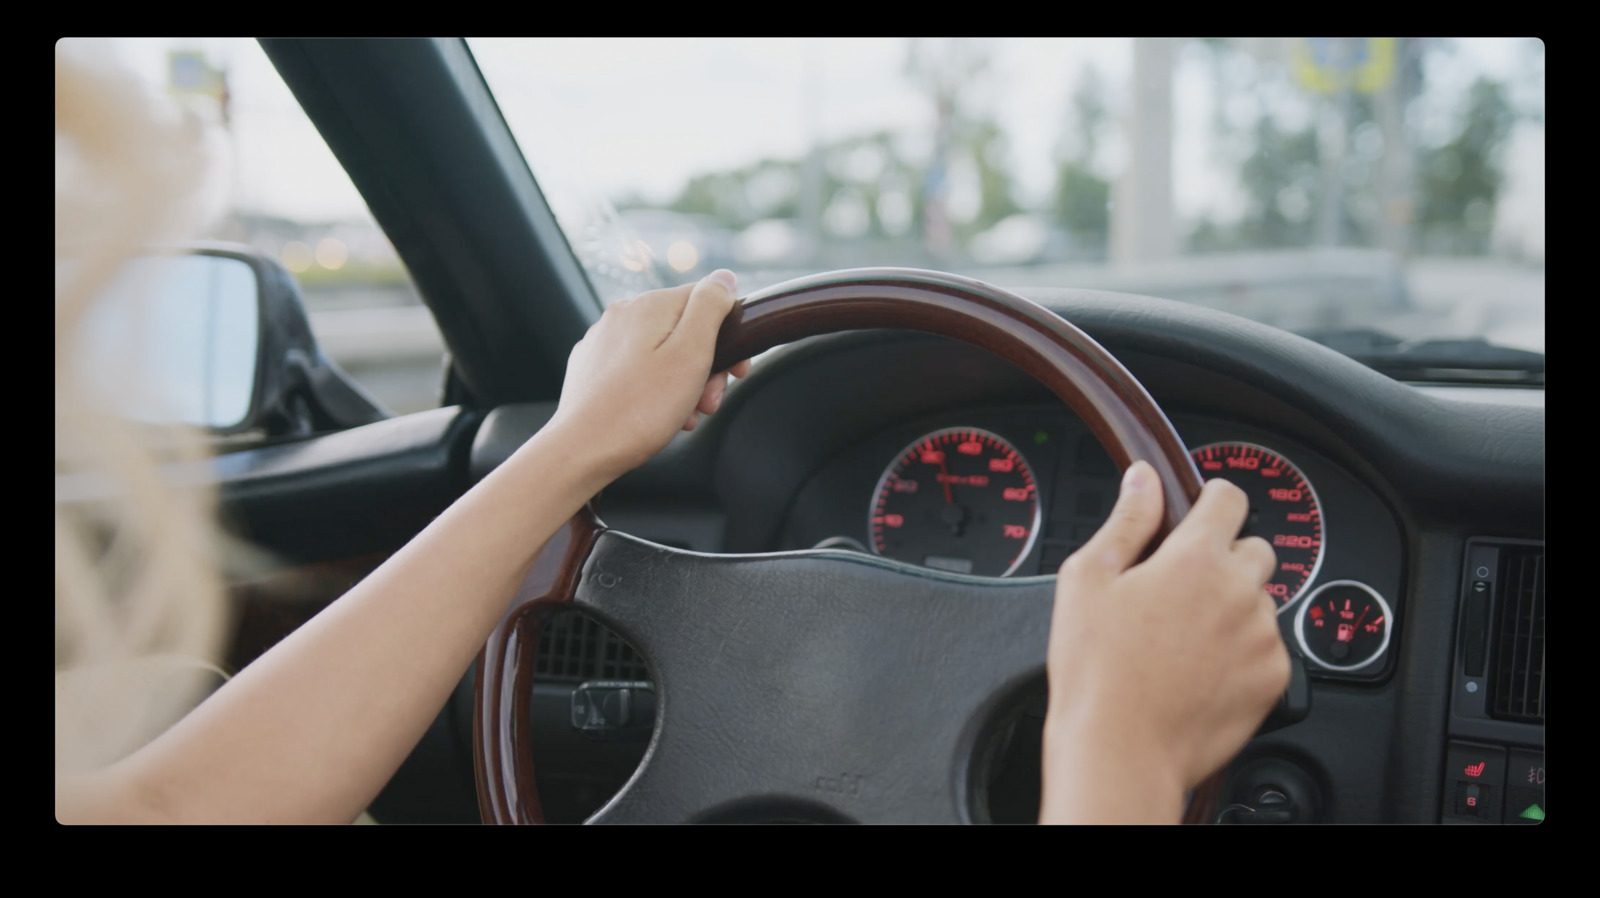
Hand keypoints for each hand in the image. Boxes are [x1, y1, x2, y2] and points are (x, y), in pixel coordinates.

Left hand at [547, 270, 750, 481]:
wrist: (581, 450)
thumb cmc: (640, 409)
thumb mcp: (691, 353)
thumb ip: (710, 307)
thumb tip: (724, 277)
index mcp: (650, 305)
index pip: (707, 300)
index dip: (730, 336)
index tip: (737, 372)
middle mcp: (622, 315)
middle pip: (684, 329)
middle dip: (706, 366)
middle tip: (709, 403)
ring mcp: (603, 341)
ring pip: (662, 353)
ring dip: (683, 383)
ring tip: (684, 416)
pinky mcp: (592, 368)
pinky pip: (637, 371)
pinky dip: (655, 390)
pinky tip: (658, 417)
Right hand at [1039, 461, 1289, 822]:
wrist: (1121, 750)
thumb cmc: (1096, 671)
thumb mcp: (1088, 579)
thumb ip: (1126, 520)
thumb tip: (1144, 478)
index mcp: (1194, 558)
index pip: (1229, 499)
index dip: (1210, 501)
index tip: (1199, 514)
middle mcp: (1239, 591)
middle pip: (1254, 549)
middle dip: (1223, 559)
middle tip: (1180, 590)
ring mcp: (1263, 636)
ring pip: (1260, 601)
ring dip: (1233, 607)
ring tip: (1184, 640)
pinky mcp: (1274, 678)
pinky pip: (1269, 647)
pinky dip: (1243, 652)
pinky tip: (1201, 670)